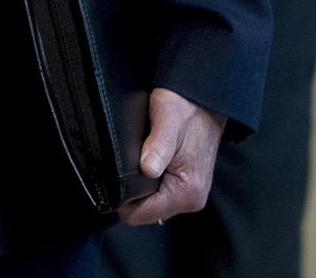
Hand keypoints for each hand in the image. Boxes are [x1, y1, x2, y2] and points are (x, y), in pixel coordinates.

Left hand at [115, 87, 226, 226]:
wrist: (203, 99)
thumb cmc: (185, 107)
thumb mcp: (167, 120)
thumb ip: (158, 147)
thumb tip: (147, 170)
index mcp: (187, 191)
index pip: (141, 214)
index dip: (121, 200)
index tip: (112, 179)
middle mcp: (191, 199)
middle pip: (144, 212)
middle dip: (130, 194)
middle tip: (124, 165)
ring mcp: (189, 194)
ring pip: (150, 204)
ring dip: (138, 187)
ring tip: (135, 162)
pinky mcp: (185, 186)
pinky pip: (157, 193)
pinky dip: (147, 183)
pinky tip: (143, 164)